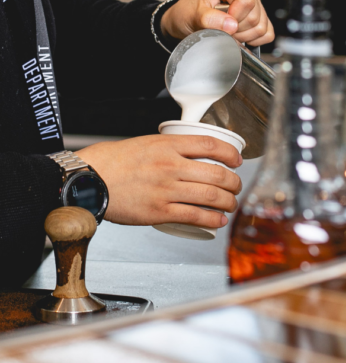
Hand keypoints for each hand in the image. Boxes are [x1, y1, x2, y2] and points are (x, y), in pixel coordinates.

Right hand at [78, 135, 242, 227]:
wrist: (91, 179)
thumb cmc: (116, 161)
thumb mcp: (148, 143)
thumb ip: (171, 148)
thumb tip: (193, 155)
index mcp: (168, 145)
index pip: (210, 144)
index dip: (230, 153)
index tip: (237, 159)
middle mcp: (170, 166)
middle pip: (217, 173)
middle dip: (234, 182)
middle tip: (237, 185)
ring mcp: (166, 190)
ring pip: (210, 196)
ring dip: (228, 201)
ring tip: (231, 203)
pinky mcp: (159, 212)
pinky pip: (194, 216)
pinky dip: (212, 219)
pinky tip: (218, 220)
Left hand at [160, 0, 273, 46]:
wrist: (187, 20)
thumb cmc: (188, 12)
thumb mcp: (193, 15)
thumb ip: (210, 19)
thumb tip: (231, 25)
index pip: (246, 1)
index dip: (235, 17)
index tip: (221, 24)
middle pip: (255, 14)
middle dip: (238, 30)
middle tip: (222, 30)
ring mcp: (252, 0)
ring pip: (262, 25)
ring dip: (245, 35)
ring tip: (228, 33)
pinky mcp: (257, 14)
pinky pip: (267, 31)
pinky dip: (255, 39)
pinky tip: (240, 36)